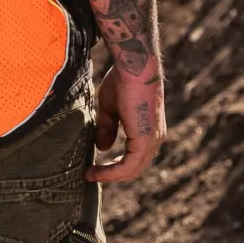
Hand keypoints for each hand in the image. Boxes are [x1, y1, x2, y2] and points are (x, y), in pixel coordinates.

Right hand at [88, 64, 166, 182]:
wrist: (134, 67)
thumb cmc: (123, 80)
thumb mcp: (110, 107)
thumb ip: (107, 127)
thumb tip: (103, 148)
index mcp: (149, 130)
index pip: (135, 157)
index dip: (115, 166)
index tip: (94, 168)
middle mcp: (154, 138)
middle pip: (134, 167)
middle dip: (111, 174)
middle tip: (90, 174)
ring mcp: (152, 140)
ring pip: (132, 170)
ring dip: (109, 175)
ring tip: (89, 175)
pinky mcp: (145, 140)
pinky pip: (129, 166)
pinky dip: (112, 172)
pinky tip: (96, 171)